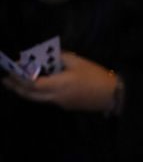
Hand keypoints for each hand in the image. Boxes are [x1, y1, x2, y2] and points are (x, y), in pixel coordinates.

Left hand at [1, 52, 117, 111]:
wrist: (113, 96)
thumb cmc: (97, 77)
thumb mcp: (78, 62)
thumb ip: (60, 57)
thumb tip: (47, 56)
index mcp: (58, 85)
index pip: (32, 83)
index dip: (20, 76)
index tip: (13, 68)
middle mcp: (56, 97)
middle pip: (30, 95)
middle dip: (16, 87)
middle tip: (6, 80)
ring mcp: (61, 103)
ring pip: (38, 99)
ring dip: (26, 91)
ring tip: (18, 83)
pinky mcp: (67, 106)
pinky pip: (48, 99)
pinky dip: (39, 93)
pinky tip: (40, 86)